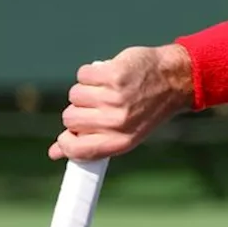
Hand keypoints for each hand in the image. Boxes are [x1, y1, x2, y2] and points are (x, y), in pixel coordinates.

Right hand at [50, 45, 193, 160]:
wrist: (174, 80)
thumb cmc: (146, 108)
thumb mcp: (125, 133)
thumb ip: (92, 142)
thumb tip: (54, 153)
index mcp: (121, 142)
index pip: (77, 150)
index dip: (65, 143)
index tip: (67, 135)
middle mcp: (117, 123)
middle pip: (70, 118)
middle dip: (79, 110)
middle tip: (99, 105)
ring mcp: (114, 98)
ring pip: (74, 95)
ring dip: (87, 89)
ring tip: (108, 90)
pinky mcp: (112, 76)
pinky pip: (82, 75)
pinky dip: (92, 73)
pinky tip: (109, 76)